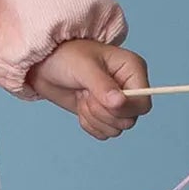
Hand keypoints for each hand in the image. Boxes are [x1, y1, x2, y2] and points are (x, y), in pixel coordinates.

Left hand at [28, 38, 151, 138]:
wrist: (45, 65)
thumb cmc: (66, 56)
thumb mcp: (84, 67)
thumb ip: (102, 86)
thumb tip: (119, 103)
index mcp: (132, 70)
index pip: (143, 103)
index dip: (124, 109)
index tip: (102, 100)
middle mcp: (128, 88)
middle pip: (129, 120)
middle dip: (103, 112)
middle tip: (86, 94)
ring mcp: (116, 103)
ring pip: (116, 129)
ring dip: (94, 117)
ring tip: (82, 97)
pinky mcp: (102, 114)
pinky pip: (103, 133)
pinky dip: (89, 124)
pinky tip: (80, 106)